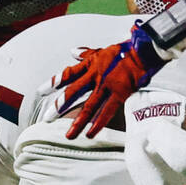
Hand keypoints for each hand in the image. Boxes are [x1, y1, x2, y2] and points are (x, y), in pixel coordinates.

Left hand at [54, 22, 164, 138]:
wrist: (144, 50)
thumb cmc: (124, 50)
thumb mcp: (101, 49)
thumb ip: (86, 53)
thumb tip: (72, 51)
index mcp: (90, 64)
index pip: (68, 74)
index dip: (54, 82)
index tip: (40, 91)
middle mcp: (95, 75)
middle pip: (74, 92)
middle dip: (60, 105)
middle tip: (47, 118)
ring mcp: (107, 85)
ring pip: (89, 105)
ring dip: (78, 121)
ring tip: (69, 134)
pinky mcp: (120, 93)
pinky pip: (107, 111)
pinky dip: (99, 123)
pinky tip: (91, 134)